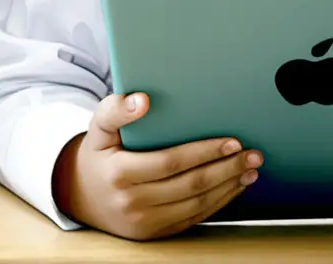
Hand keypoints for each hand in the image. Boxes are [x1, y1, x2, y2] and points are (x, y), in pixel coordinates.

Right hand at [52, 93, 261, 239]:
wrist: (81, 195)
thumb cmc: (97, 156)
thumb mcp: (97, 129)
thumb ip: (114, 110)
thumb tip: (142, 100)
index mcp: (118, 173)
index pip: (170, 162)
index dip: (204, 152)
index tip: (231, 141)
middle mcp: (132, 201)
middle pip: (190, 185)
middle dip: (226, 169)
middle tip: (252, 155)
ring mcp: (144, 221)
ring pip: (197, 204)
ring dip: (228, 187)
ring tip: (249, 170)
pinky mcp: (155, 233)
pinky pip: (193, 218)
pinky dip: (218, 203)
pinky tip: (233, 187)